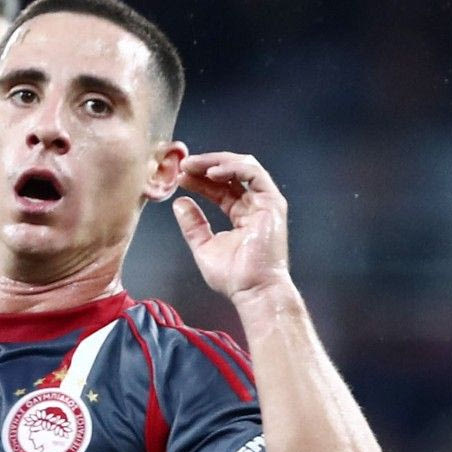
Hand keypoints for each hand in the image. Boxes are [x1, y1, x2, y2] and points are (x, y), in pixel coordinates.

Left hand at [172, 152, 289, 300]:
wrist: (252, 289)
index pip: (220, 188)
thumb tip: (179, 203)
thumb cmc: (233, 276)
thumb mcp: (204, 246)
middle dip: (206, 165)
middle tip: (184, 164)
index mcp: (241, 214)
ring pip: (243, 167)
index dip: (199, 180)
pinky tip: (211, 172)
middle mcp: (254, 205)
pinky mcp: (272, 202)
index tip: (180, 176)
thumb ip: (193, 224)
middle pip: (231, 174)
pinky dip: (232, 168)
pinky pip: (254, 173)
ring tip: (193, 165)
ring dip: (216, 161)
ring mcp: (265, 203)